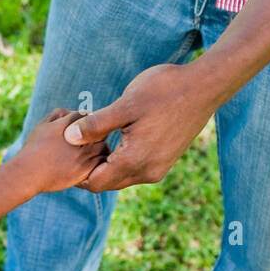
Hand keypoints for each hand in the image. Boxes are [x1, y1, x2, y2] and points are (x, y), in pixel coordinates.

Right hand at [11, 109, 109, 194]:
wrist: (29, 173)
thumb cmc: (34, 149)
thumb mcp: (43, 124)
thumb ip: (60, 114)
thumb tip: (75, 114)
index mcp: (70, 123)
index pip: (88, 116)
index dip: (86, 123)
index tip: (82, 131)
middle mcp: (80, 137)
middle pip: (101, 130)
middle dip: (96, 134)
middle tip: (88, 143)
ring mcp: (85, 154)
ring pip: (104, 147)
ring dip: (99, 149)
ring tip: (88, 155)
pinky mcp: (86, 169)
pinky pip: (102, 163)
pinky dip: (98, 163)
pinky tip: (88, 165)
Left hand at [63, 63, 216, 191]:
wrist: (204, 87)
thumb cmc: (164, 91)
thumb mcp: (125, 105)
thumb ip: (96, 125)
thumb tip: (69, 138)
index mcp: (135, 161)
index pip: (96, 183)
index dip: (77, 173)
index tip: (65, 155)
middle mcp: (148, 172)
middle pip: (107, 183)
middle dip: (90, 169)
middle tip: (75, 148)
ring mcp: (158, 168)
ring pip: (121, 177)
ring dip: (106, 164)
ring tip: (93, 140)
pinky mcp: (165, 160)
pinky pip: (135, 169)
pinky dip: (121, 160)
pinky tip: (115, 138)